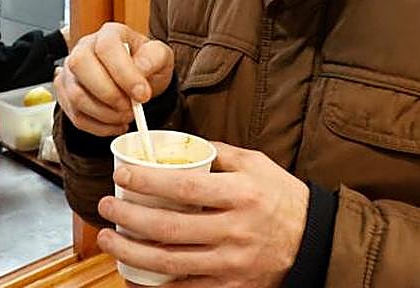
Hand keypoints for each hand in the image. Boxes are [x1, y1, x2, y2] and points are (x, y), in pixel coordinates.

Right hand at [54, 22, 173, 135]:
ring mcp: (71, 71)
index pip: (107, 47)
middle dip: (109, 95)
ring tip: (125, 116)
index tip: (142, 95)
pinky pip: (75, 115)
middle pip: (80, 66)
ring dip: (104, 114)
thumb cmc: (145, 63)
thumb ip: (153, 59)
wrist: (136, 77)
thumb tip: (140, 71)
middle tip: (131, 108)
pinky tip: (115, 124)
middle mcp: (84, 48)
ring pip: (75, 95)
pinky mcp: (65, 94)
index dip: (123, 73)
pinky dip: (98, 126)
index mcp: (109, 33)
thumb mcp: (159, 56)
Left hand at [96, 143, 308, 287]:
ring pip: (170, 263)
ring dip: (131, 252)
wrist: (314, 241)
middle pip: (170, 228)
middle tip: (106, 207)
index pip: (185, 187)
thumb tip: (181, 145)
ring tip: (109, 239)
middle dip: (129, 218)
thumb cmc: (282, 197)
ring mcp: (232, 264)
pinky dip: (155, 283)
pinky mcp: (231, 287)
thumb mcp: (257, 165)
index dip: (149, 182)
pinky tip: (134, 271)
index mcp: (242, 194)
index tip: (123, 175)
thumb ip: (221, 155)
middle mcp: (235, 231)